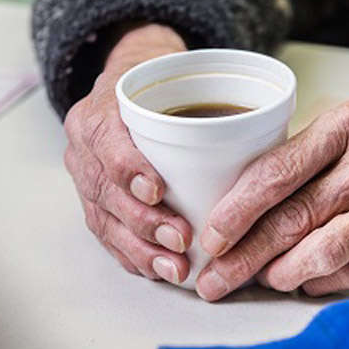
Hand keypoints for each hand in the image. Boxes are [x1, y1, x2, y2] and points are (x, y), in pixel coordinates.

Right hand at [63, 23, 191, 283]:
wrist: (128, 87)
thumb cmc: (162, 87)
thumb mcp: (175, 78)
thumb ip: (201, 101)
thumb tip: (263, 124)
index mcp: (99, 114)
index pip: (107, 143)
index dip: (129, 169)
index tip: (157, 190)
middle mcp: (85, 150)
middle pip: (106, 192)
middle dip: (144, 222)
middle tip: (181, 238)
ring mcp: (85, 180)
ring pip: (106, 222)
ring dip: (142, 250)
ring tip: (175, 268)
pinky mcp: (94, 205)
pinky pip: (109, 237)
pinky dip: (134, 257)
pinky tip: (159, 271)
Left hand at [195, 88, 348, 299]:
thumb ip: (310, 153)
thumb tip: (250, 199)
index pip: (278, 171)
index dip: (237, 210)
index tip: (211, 236)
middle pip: (293, 218)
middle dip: (244, 255)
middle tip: (214, 278)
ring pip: (325, 250)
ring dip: (282, 272)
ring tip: (260, 279)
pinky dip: (324, 280)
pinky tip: (304, 281)